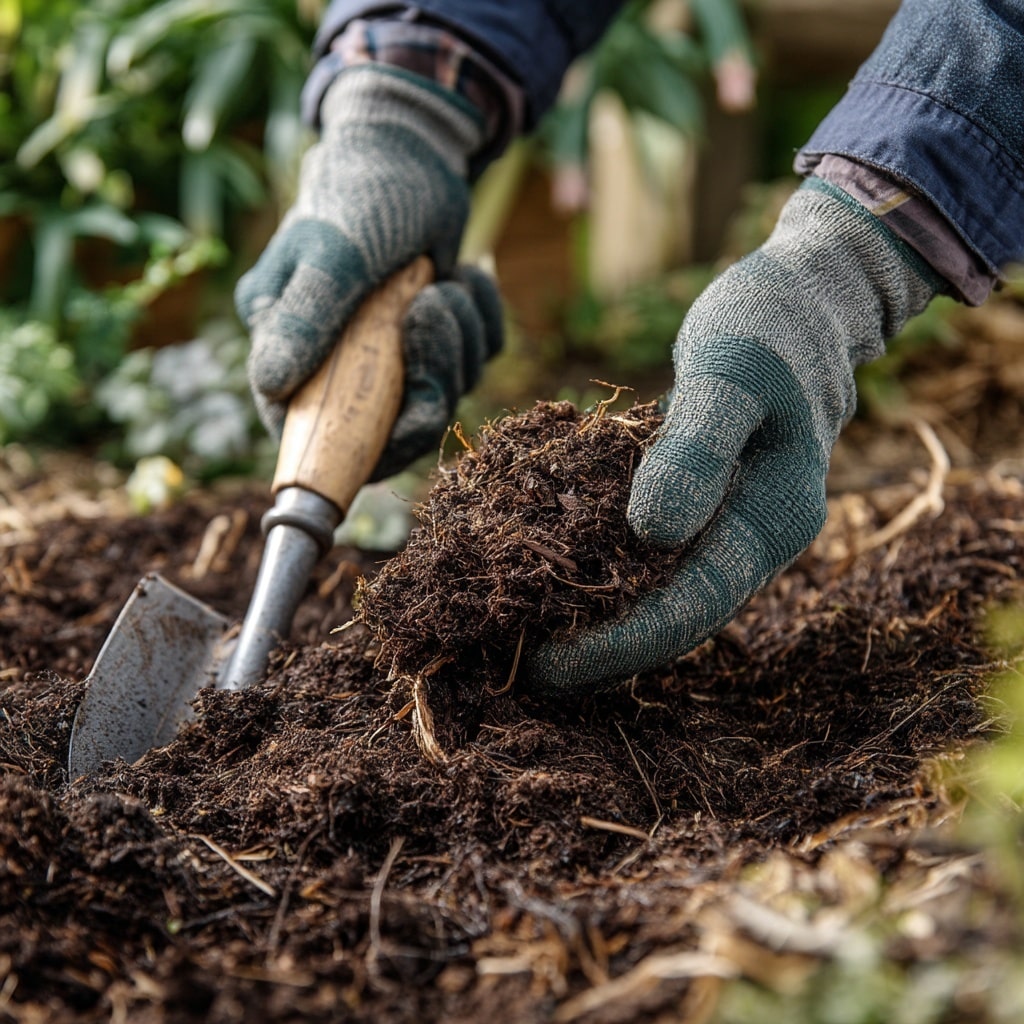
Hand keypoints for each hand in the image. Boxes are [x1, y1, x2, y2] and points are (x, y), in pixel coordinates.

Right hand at [235, 66, 502, 478]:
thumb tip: (268, 386)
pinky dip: (480, 320)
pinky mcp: (434, 342)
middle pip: (391, 425)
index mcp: (289, 348)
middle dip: (430, 375)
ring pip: (442, 393)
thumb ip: (305, 320)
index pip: (311, 430)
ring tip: (447, 282)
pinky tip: (466, 275)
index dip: (361, 445)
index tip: (412, 412)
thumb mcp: (333, 255)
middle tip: (435, 310)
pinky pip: (472, 361)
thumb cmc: (361, 195)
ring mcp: (389, 356)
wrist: (415, 151)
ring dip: (460, 339)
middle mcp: (335, 363)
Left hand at [528, 179, 940, 695]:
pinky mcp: (705, 508)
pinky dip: (604, 572)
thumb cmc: (768, 327)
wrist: (804, 304)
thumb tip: (653, 533)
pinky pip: (651, 557)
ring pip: (661, 595)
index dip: (617, 646)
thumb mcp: (731, 373)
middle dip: (599, 650)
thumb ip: (697, 450)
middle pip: (674, 619)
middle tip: (515, 666)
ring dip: (599, 620)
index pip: (690, 609)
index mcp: (772, 521)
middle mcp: (754, 541)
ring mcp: (731, 528)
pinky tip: (553, 577)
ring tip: (522, 634)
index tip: (543, 664)